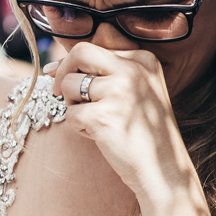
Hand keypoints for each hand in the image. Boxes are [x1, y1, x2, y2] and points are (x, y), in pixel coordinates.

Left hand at [46, 44, 193, 201]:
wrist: (164, 168)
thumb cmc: (144, 131)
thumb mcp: (136, 91)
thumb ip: (103, 72)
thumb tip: (52, 66)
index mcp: (143, 60)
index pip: (92, 47)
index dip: (71, 63)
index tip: (61, 76)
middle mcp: (133, 70)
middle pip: (79, 53)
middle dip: (63, 72)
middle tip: (60, 92)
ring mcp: (119, 92)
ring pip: (69, 85)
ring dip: (73, 105)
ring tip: (96, 120)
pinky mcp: (103, 116)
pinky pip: (70, 114)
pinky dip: (78, 127)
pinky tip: (100, 135)